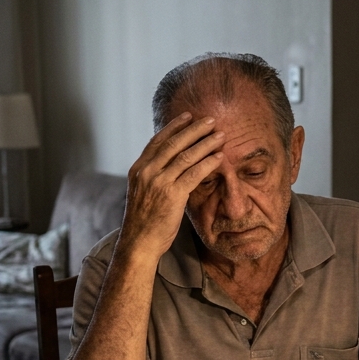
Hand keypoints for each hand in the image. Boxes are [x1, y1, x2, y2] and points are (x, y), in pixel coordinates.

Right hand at [119, 113, 225, 256]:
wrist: (139, 242)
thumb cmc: (144, 221)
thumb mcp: (143, 193)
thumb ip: (153, 177)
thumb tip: (169, 165)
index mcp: (138, 169)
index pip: (158, 141)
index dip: (174, 127)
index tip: (188, 116)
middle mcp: (147, 171)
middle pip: (174, 143)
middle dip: (194, 129)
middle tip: (210, 120)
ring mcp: (159, 182)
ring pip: (186, 156)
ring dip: (206, 143)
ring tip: (220, 135)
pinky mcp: (172, 195)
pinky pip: (194, 173)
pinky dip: (208, 163)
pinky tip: (220, 157)